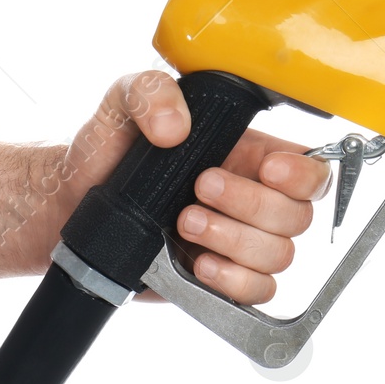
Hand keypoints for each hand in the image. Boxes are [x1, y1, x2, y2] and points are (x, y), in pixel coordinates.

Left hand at [52, 71, 331, 304]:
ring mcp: (238, 242)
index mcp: (248, 154)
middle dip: (249, 204)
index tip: (267, 169)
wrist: (73, 201)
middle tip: (198, 189)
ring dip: (233, 240)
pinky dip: (232, 279)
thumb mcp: (122, 103)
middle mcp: (252, 199)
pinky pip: (257, 292)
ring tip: (184, 223)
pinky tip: (197, 262)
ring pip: (278, 255)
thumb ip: (151, 91)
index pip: (311, 170)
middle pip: (297, 216)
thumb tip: (177, 126)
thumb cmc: (107, 150)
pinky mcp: (219, 278)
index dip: (302, 174)